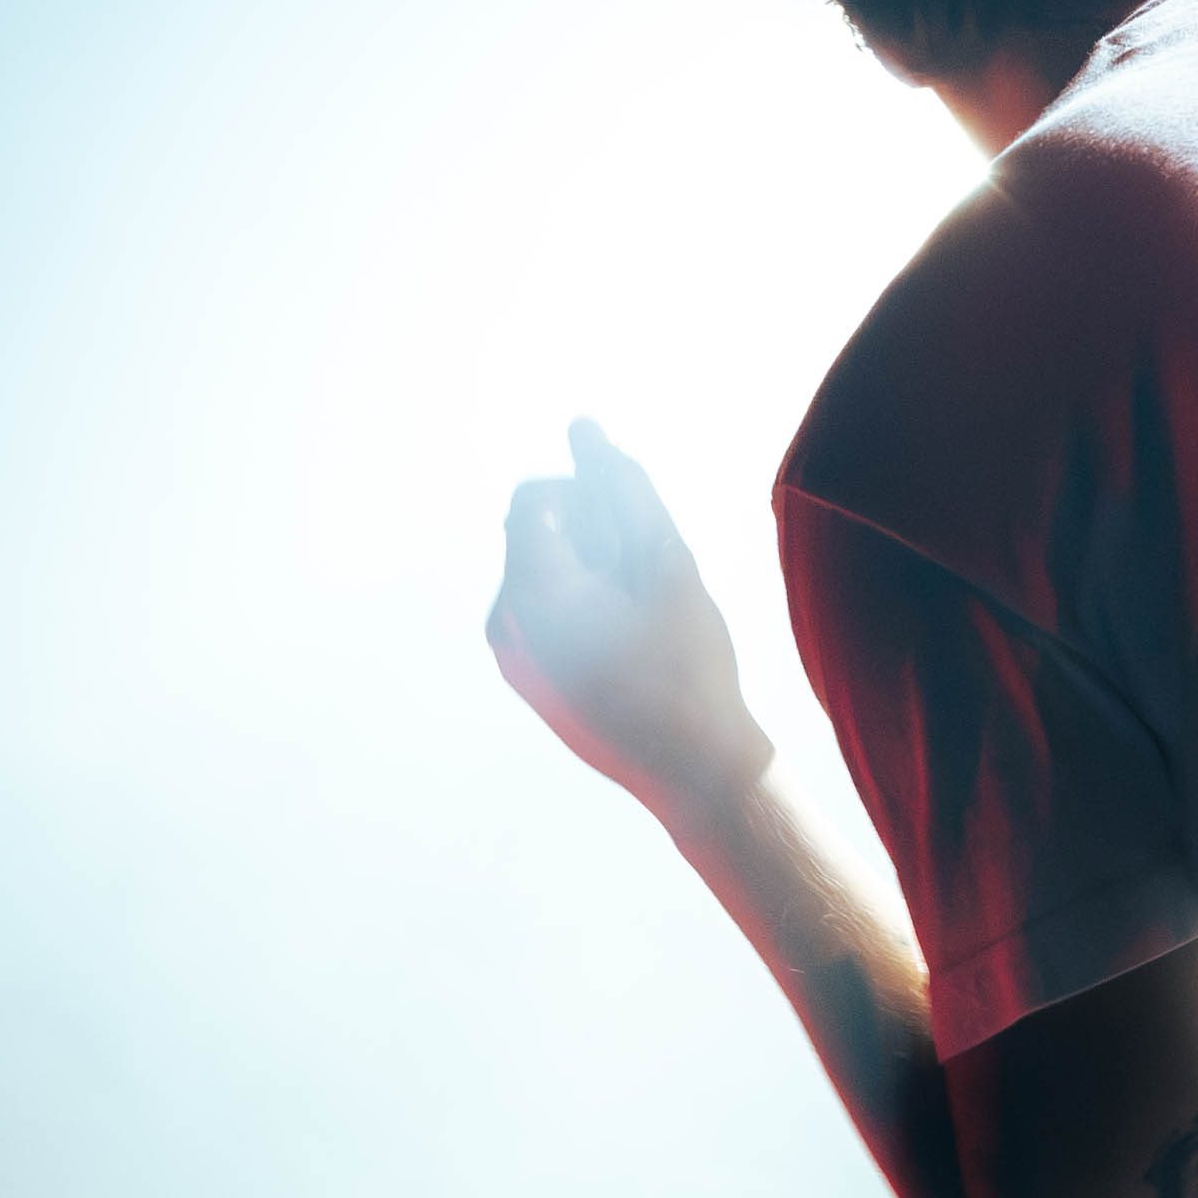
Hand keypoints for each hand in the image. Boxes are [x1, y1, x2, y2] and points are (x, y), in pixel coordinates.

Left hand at [489, 420, 769, 820]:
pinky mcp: (526, 678)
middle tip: (651, 580)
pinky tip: (633, 639)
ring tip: (646, 612)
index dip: (590, 499)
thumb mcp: (666, 562)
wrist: (693, 770)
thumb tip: (584, 427)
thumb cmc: (688, 665)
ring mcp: (510, 656)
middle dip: (594, 536)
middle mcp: (504, 624)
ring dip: (593, 569)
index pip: (536, 500)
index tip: (640, 535)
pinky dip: (585, 603)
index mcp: (530, 594)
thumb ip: (624, 488)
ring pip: (544, 571)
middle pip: (536, 533)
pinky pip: (545, 611)